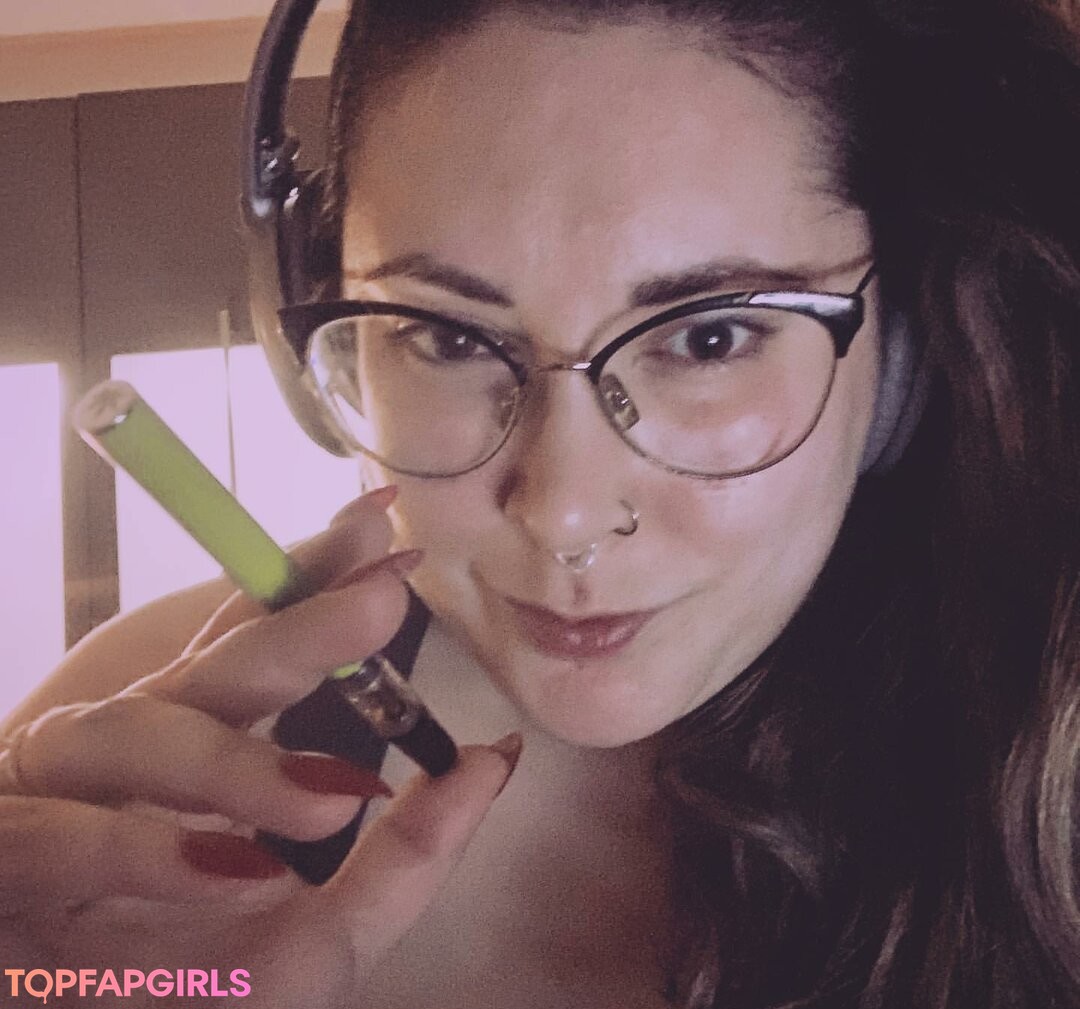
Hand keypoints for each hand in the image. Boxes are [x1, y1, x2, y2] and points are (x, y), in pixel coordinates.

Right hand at [0, 489, 517, 1006]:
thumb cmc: (190, 989)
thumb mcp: (325, 933)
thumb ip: (409, 855)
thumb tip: (494, 758)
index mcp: (200, 744)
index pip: (255, 637)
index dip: (311, 579)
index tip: (384, 532)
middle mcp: (130, 752)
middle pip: (210, 667)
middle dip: (295, 628)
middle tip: (383, 601)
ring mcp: (55, 796)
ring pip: (131, 733)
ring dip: (234, 762)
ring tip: (336, 796)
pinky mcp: (3, 857)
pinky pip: (59, 837)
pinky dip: (144, 850)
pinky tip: (234, 870)